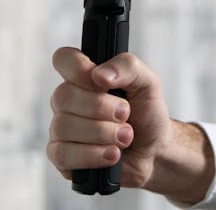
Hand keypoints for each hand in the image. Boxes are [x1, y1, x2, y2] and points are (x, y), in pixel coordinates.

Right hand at [46, 47, 214, 202]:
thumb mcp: (148, 82)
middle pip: (64, 96)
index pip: (63, 59)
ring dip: (104, 133)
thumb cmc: (146, 113)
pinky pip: (63, 154)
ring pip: (64, 126)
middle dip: (102, 107)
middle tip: (125, 114)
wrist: (154, 150)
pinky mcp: (61, 157)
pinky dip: (94, 155)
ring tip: (125, 137)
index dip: (80, 69)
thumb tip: (100, 75)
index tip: (104, 83)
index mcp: (83, 77)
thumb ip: (127, 66)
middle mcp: (68, 100)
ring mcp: (61, 128)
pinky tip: (112, 154)